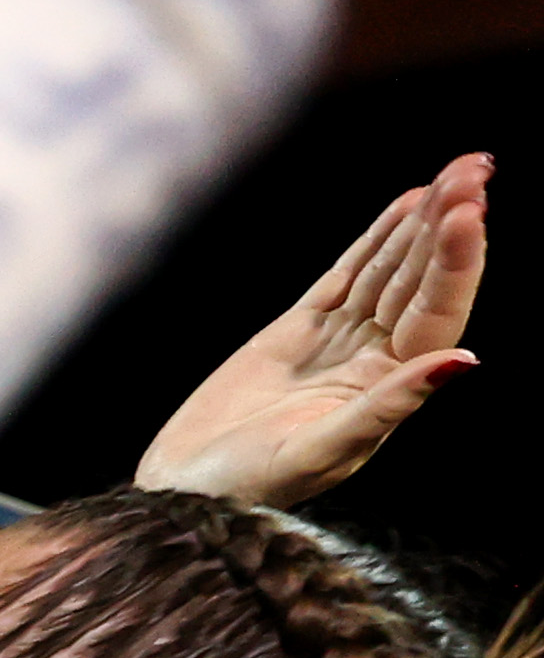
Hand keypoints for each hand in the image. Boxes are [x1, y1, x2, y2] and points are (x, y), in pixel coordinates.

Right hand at [139, 153, 487, 504]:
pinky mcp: (298, 330)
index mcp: (389, 389)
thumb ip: (390, 404)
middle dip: (449, 224)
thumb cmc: (248, 485)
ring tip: (455, 173)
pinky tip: (407, 204)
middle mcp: (375, 361)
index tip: (468, 211)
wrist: (183, 489)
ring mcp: (339, 342)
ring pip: (390, 270)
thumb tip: (462, 361)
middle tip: (473, 168)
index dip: (456, 263)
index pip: (436, 313)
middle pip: (421, 281)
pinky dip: (377, 239)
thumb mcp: (321, 450)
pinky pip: (347, 274)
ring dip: (423, 223)